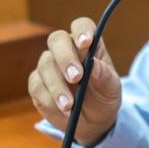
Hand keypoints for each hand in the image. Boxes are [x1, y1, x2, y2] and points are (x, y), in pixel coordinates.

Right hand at [27, 18, 121, 146]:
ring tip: (69, 106)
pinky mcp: (37, 83)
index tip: (85, 43)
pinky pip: (37, 86)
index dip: (82, 30)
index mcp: (88, 45)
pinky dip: (49, 100)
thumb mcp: (111, 90)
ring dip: (58, 86)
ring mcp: (49, 65)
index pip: (82, 26)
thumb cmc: (103, 98)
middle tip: (76, 77)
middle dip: (65, 58)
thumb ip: (105, 77)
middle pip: (57, 39)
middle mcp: (66, 50)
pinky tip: (62, 110)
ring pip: (45, 65)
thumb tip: (94, 66)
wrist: (91, 121)